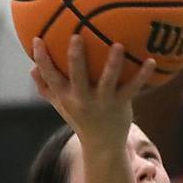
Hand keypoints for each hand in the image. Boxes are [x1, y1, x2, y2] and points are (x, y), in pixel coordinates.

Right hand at [31, 36, 155, 150]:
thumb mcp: (60, 105)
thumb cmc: (80, 118)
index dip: (42, 59)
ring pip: (108, 81)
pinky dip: (143, 75)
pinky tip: (151, 61)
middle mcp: (82, 99)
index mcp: (66, 97)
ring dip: (113, 64)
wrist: (102, 145)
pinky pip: (133, 88)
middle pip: (77, 77)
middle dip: (75, 58)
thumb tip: (31, 69)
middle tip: (76, 37)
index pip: (50, 77)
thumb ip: (46, 88)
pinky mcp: (121, 104)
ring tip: (118, 45)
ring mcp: (103, 102)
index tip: (37, 39)